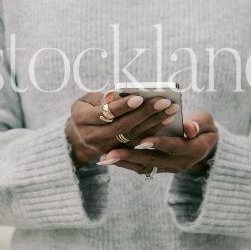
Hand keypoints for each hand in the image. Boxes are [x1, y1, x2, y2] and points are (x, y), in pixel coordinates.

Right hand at [65, 90, 181, 169]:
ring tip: (170, 109)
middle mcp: (91, 137)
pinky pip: (137, 145)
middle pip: (122, 127)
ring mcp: (104, 149)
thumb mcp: (88, 99)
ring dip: (154, 123)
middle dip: (145, 114)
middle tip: (164, 101)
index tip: (139, 97)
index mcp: (81, 120)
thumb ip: (102, 98)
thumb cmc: (89, 108)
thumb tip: (114, 94)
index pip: (105, 114)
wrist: (79, 134)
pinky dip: (153, 132)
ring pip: (132, 138)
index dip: (122, 107)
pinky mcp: (116, 155)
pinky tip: (167, 121)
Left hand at [96, 112, 217, 175]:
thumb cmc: (202, 126)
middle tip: (113, 153)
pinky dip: (125, 163)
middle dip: (132, 156)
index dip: (160, 143)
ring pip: (145, 167)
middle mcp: (181, 163)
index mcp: (194, 150)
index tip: (143, 140)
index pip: (175, 147)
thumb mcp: (205, 122)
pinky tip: (109, 159)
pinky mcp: (160, 168)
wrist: (204, 144)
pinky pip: (141, 167)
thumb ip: (198, 124)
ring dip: (124, 163)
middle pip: (154, 160)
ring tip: (105, 158)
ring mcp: (169, 168)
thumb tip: (189, 128)